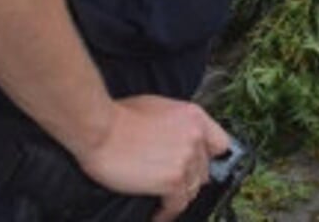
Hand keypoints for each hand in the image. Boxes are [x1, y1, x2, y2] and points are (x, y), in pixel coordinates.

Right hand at [73, 94, 230, 221]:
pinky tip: (156, 214)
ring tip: (163, 203)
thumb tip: (176, 142)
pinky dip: (166, 213)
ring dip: (177, 197)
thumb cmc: (118, 116)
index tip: (198, 168)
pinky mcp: (172, 180)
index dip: (207, 159)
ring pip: (192, 190)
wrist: (99, 128)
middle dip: (188, 179)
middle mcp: (196, 137)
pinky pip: (177, 205)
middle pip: (204, 171)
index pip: (220, 144)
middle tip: (172, 187)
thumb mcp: (158, 108)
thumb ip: (177, 125)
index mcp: (194, 117)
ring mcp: (186, 159)